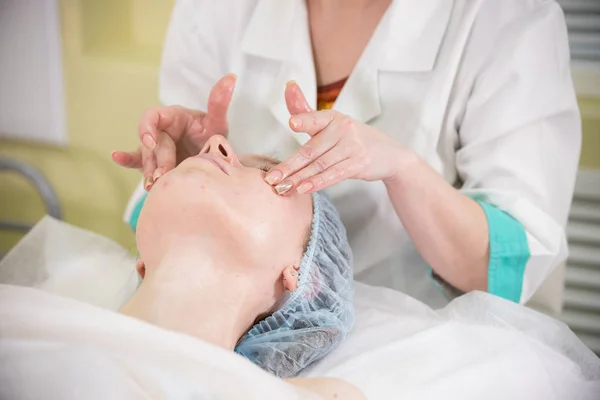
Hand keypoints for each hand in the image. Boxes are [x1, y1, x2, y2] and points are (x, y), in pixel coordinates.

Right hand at [112, 73, 236, 189]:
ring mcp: (156, 147)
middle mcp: (162, 130)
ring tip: (153, 184)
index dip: (148, 127)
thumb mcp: (217, 123)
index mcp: (173, 117)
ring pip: (146, 156)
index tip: (150, 141)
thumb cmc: (213, 136)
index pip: (153, 116)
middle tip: (164, 175)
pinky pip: (137, 160)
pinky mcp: (154, 162)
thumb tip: (232, 77)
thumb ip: (219, 103)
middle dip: (157, 159)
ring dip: (148, 170)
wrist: (214, 158)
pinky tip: (117, 157)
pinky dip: (127, 159)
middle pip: (151, 143)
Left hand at [264, 82, 406, 194]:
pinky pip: (334, 175)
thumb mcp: (332, 123)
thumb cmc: (353, 138)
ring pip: (320, 165)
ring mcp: (352, 147)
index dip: (305, 120)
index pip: (315, 119)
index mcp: (333, 117)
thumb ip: (307, 111)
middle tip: (272, 178)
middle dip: (289, 166)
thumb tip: (288, 86)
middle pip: (311, 150)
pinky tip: (304, 189)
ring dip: (299, 178)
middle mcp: (343, 129)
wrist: (390, 155)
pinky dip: (318, 183)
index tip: (292, 123)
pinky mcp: (358, 164)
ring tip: (282, 188)